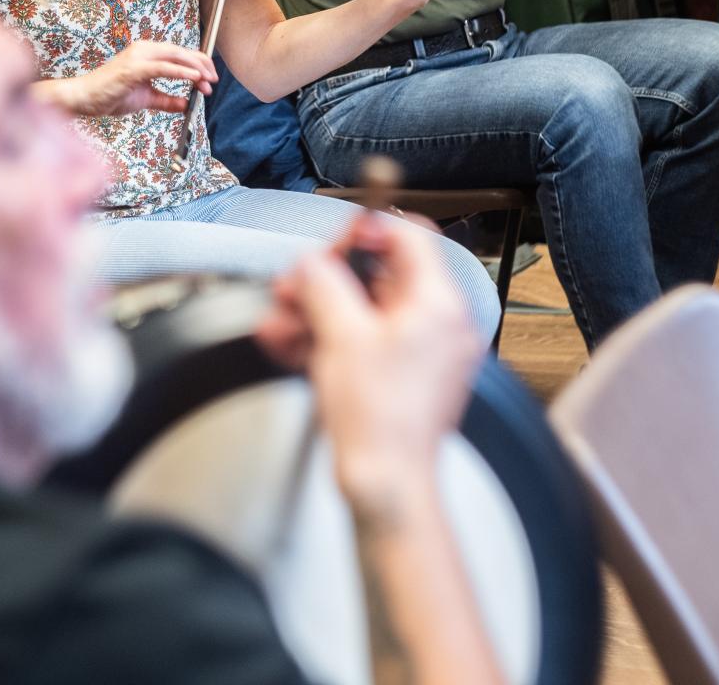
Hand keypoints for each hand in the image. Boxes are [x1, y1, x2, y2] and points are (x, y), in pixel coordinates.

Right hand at [47, 41, 217, 117]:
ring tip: (207, 81)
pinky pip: (163, 68)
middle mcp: (143, 50)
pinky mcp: (134, 68)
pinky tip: (194, 78)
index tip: (210, 79)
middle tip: (213, 81)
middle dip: (202, 65)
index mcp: (146, 53)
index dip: (198, 64)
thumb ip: (166, 100)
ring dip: (195, 68)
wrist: (85, 98)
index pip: (179, 53)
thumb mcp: (145, 99)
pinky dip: (181, 72)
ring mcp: (138, 57)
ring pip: (175, 56)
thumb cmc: (110, 95)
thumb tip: (185, 105)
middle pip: (181, 52)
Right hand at [257, 212, 482, 517]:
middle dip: (326, 280)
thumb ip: (324, 284)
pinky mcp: (401, 377)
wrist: (386, 486)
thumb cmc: (380, 422)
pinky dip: (327, 339)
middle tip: (292, 286)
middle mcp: (438, 325)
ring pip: (363, 311)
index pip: (410, 239)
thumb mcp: (341, 336)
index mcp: (438, 305)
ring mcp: (421, 353)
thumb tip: (312, 262)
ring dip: (316, 311)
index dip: (368, 231)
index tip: (334, 240)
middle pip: (379, 276)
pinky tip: (290, 345)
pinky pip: (363, 342)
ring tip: (280, 322)